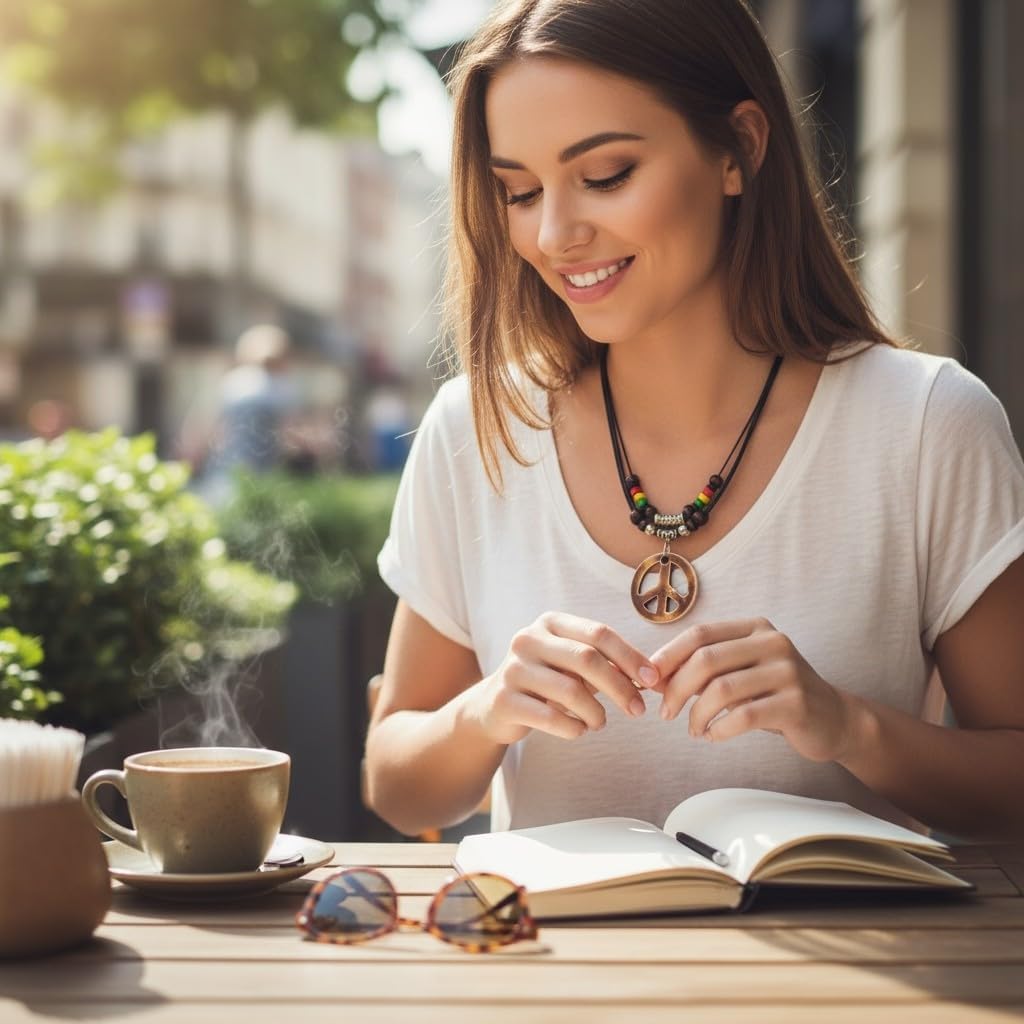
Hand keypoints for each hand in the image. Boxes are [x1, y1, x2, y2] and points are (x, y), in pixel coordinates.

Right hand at [471, 612, 658, 744]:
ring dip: (596, 712)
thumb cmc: (546, 682)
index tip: (652, 680)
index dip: (629, 657)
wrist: (494, 706)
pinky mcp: (504, 700)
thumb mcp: (572, 666)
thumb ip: (606, 665)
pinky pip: (550, 717)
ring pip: (571, 690)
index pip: (598, 633)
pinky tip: (579, 730)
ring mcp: (513, 669)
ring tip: (600, 722)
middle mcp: (528, 639)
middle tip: (638, 710)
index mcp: (549, 623)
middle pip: (586, 659)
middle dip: (620, 687)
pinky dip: (574, 728)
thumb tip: (652, 677)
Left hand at [649, 618, 857, 762]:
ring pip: (722, 690)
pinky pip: (743, 716)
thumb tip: (652, 677)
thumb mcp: (738, 674)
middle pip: (706, 660)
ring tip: (693, 729)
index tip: (648, 680)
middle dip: (676, 688)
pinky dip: (719, 729)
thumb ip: (700, 671)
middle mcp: (772, 642)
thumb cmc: (774, 695)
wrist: (833, 719)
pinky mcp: (796, 703)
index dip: (668, 656)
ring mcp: (787, 671)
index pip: (699, 634)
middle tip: (666, 713)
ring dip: (697, 714)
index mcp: (754, 628)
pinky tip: (713, 736)